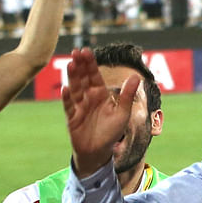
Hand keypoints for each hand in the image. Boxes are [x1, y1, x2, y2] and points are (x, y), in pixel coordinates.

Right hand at [61, 48, 139, 174]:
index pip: (94, 76)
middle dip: (80, 66)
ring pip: (75, 89)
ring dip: (73, 77)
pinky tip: (65, 89)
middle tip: (76, 52)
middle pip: (83, 79)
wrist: (99, 151)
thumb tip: (136, 76)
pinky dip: (67, 99)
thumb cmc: (112, 132)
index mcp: (100, 94)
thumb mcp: (122, 113)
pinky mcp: (72, 118)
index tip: (86, 51)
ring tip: (71, 64)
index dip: (90, 64)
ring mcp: (79, 107)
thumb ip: (127, 95)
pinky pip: (69, 107)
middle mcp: (88, 98)